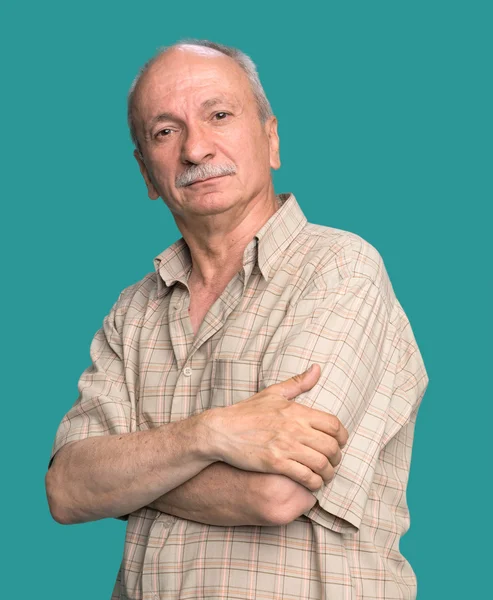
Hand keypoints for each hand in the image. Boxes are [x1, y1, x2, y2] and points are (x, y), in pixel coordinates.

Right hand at [204, 364, 348, 490]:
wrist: (221, 430)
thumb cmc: (246, 412)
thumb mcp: (273, 392)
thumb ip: (298, 383)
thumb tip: (318, 369)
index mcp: (296, 411)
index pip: (333, 425)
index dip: (342, 437)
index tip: (339, 443)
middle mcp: (294, 428)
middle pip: (331, 446)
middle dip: (337, 458)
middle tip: (333, 462)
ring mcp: (285, 446)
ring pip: (321, 464)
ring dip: (328, 473)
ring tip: (324, 475)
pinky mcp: (276, 463)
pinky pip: (305, 476)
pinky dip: (314, 482)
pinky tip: (312, 483)